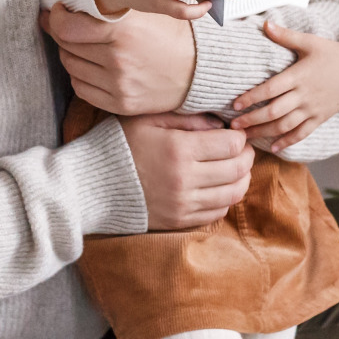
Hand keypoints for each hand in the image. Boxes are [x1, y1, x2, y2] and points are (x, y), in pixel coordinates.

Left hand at [42, 3, 196, 115]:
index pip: (68, 27)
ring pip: (71, 67)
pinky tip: (89, 65)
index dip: (55, 18)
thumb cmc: (171, 35)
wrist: (198, 71)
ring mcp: (119, 84)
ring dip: (70, 54)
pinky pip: (82, 89)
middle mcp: (118, 59)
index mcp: (123, 31)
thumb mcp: (146, 6)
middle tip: (65, 25)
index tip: (57, 11)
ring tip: (79, 44)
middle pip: (67, 46)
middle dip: (61, 33)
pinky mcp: (120, 103)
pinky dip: (80, 76)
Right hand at [120, 111, 253, 229]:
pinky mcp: (178, 221)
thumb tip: (220, 124)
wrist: (93, 185)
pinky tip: (218, 186)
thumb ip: (187, 118)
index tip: (235, 133)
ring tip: (235, 167)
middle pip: (238, 169)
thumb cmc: (121, 144)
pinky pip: (217, 213)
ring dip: (241, 179)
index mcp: (179, 149)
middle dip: (246, 156)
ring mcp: (182, 204)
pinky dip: (225, 198)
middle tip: (241, 149)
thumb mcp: (149, 119)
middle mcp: (185, 180)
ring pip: (233, 194)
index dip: (240, 137)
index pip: (232, 145)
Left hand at [229, 22, 338, 152]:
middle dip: (252, 120)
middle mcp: (304, 95)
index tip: (235, 105)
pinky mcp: (321, 118)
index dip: (251, 98)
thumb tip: (265, 23)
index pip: (270, 90)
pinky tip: (273, 147)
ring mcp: (313, 109)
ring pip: (285, 125)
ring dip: (264, 132)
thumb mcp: (309, 41)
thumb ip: (286, 36)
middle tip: (233, 126)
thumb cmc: (331, 52)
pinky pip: (302, 133)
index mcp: (298, 76)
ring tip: (246, 137)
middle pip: (274, 112)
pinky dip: (288, 142)